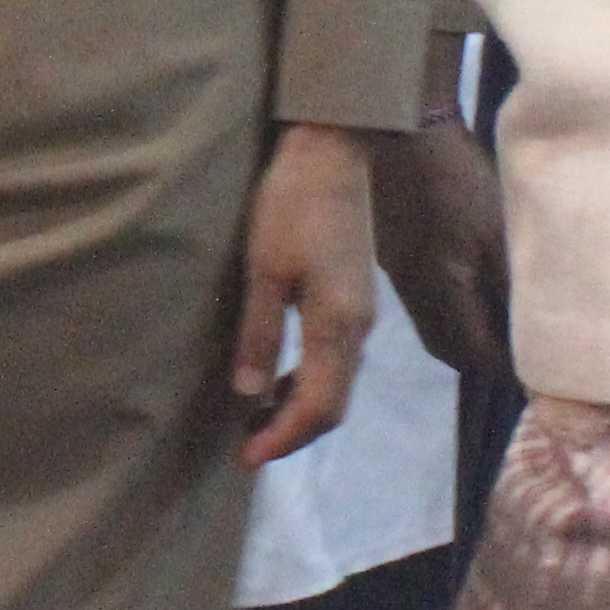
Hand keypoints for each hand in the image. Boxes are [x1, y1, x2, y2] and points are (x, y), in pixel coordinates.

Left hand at [233, 123, 379, 468]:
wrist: (332, 151)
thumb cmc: (291, 203)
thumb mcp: (263, 268)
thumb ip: (260, 332)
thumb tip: (249, 394)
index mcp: (339, 325)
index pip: (320, 407)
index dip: (285, 438)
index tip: (247, 457)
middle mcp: (360, 328)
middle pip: (334, 404)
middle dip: (293, 432)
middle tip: (247, 446)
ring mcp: (362, 313)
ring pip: (337, 383)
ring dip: (300, 408)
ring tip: (256, 418)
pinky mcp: (355, 297)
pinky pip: (336, 359)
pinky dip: (308, 380)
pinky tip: (278, 377)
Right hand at [360, 109, 513, 396]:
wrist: (402, 130)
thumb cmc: (458, 179)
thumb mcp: (498, 234)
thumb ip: (512, 290)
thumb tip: (534, 337)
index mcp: (438, 292)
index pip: (475, 354)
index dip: (509, 367)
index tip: (541, 367)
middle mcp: (412, 291)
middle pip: (449, 348)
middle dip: (485, 358)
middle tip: (523, 351)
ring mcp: (398, 271)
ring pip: (435, 324)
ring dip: (467, 332)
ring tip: (503, 322)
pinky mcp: (394, 251)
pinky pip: (424, 299)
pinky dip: (452, 307)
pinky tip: (472, 287)